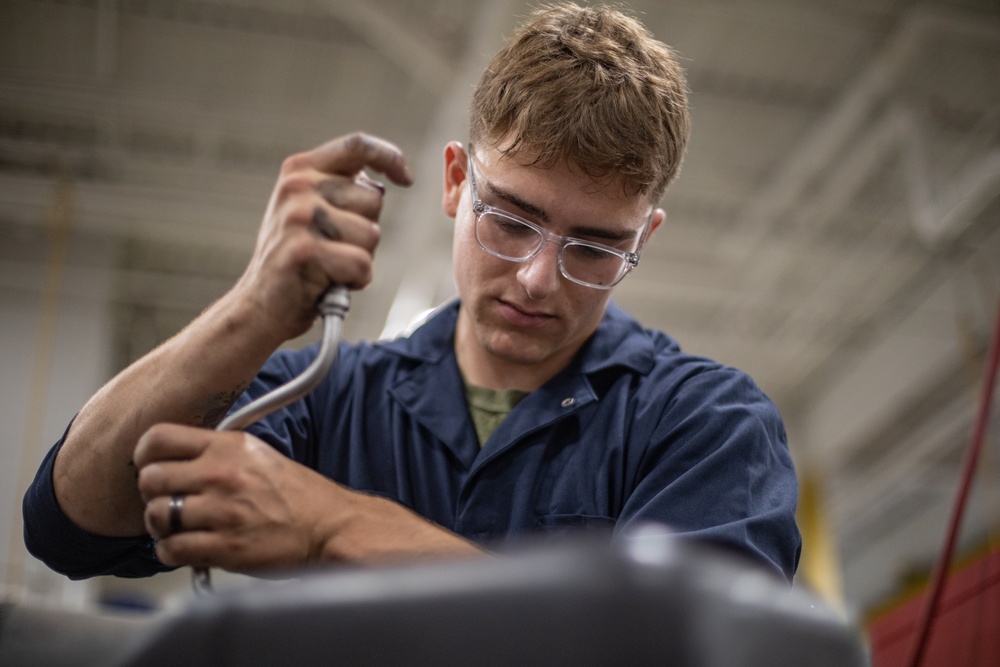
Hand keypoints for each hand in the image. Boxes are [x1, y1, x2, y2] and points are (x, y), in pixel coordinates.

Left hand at [134, 424, 480, 571]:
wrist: (331, 526)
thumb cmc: (299, 495)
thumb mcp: (258, 455)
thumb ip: (217, 452)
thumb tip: (176, 459)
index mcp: (228, 446)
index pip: (158, 438)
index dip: (144, 455)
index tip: (149, 466)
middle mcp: (221, 474)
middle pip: (149, 479)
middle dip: (152, 495)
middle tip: (168, 502)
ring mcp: (222, 511)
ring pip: (156, 516)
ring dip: (162, 527)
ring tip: (180, 529)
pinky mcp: (225, 546)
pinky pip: (171, 549)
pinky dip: (172, 553)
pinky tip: (189, 549)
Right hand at [236, 132, 413, 343]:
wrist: (258, 306)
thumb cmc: (295, 262)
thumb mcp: (309, 211)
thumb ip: (339, 190)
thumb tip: (380, 180)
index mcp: (300, 170)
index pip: (357, 146)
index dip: (389, 157)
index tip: (406, 178)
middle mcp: (298, 186)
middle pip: (374, 199)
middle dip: (367, 230)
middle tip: (336, 249)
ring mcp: (299, 216)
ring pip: (371, 234)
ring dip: (361, 258)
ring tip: (330, 266)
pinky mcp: (304, 250)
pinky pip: (362, 263)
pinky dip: (356, 280)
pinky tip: (329, 283)